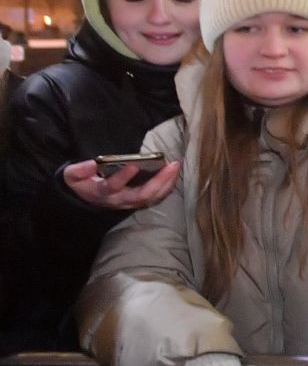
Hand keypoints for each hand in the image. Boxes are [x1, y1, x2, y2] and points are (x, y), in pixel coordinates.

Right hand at [63, 159, 181, 210]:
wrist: (86, 197)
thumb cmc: (81, 183)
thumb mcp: (72, 176)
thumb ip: (79, 170)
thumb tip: (92, 163)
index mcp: (102, 192)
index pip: (112, 187)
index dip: (122, 177)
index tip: (132, 165)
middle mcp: (119, 200)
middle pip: (142, 195)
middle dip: (159, 180)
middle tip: (172, 164)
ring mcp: (130, 203)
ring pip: (152, 197)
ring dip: (167, 183)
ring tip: (176, 167)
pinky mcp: (138, 202)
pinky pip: (156, 197)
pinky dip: (167, 186)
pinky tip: (174, 174)